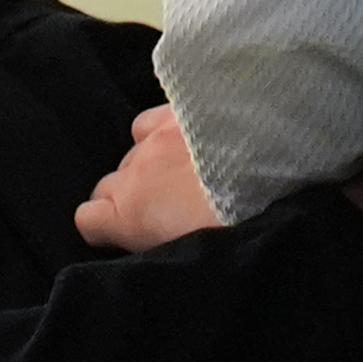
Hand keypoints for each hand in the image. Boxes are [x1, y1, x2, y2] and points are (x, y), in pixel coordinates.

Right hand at [75, 105, 224, 251]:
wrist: (275, 170)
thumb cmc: (236, 223)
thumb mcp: (190, 251)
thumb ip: (158, 241)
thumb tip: (155, 238)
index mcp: (129, 213)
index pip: (87, 218)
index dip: (105, 225)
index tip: (131, 230)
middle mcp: (134, 171)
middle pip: (110, 183)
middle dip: (131, 193)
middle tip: (168, 205)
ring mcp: (157, 136)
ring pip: (133, 148)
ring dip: (150, 159)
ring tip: (183, 169)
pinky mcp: (181, 109)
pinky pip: (154, 119)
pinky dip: (165, 129)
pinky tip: (191, 137)